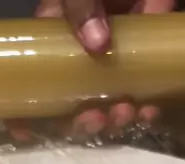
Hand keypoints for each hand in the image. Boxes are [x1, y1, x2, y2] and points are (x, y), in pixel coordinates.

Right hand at [9, 0, 173, 142]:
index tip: (35, 129)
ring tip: (126, 111)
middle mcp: (84, 61)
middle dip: (85, 119)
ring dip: (116, 118)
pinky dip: (145, 111)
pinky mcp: (145, 67)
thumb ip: (81, 7)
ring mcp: (115, 66)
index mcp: (59, 42)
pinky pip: (142, 98)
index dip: (35, 109)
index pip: (40, 80)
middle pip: (76, 104)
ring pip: (110, 106)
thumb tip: (96, 43)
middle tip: (98, 117)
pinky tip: (148, 111)